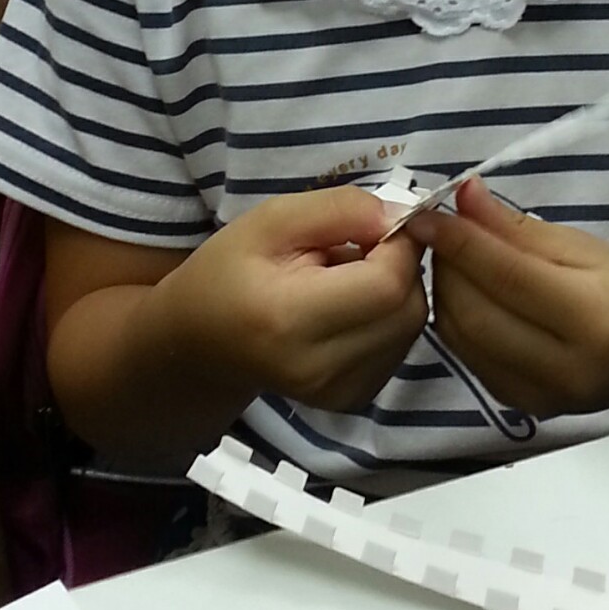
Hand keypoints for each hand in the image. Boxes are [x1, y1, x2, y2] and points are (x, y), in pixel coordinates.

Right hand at [151, 186, 427, 414]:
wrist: (198, 342)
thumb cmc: (227, 271)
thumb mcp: (270, 219)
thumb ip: (339, 209)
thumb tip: (402, 217)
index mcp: (290, 319)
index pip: (387, 284)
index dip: (398, 244)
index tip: (373, 224)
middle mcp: (319, 368)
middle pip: (408, 309)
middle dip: (401, 266)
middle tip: (362, 246)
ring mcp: (337, 392)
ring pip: (411, 329)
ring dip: (396, 291)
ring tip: (349, 276)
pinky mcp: (350, 400)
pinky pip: (399, 347)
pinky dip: (389, 318)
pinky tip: (350, 307)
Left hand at [416, 179, 608, 418]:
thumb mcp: (580, 246)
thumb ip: (517, 228)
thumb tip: (463, 197)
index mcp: (595, 319)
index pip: (509, 277)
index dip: (460, 242)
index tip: (425, 214)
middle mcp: (566, 368)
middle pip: (477, 314)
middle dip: (446, 268)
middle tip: (439, 233)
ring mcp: (540, 397)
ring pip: (463, 340)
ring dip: (443, 294)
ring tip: (450, 260)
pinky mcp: (520, 406)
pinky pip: (467, 359)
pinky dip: (454, 321)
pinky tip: (463, 295)